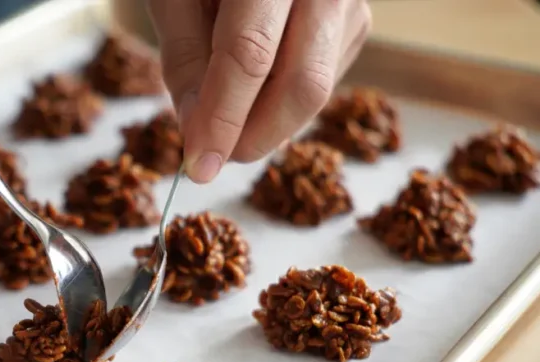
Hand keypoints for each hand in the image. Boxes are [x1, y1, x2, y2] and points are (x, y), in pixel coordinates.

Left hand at [148, 0, 371, 182]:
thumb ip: (184, 59)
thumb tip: (197, 133)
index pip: (249, 53)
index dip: (222, 118)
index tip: (198, 167)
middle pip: (303, 83)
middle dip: (254, 136)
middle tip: (212, 158)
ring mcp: (350, 1)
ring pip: (316, 91)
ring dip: (265, 122)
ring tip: (223, 108)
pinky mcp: (356, 22)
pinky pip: (321, 83)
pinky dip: (279, 100)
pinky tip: (254, 79)